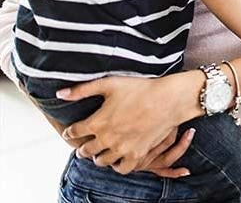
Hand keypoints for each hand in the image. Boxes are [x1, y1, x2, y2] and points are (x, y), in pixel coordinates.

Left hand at [59, 73, 194, 174]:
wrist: (169, 99)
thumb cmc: (140, 88)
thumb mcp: (110, 84)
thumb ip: (83, 90)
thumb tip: (60, 94)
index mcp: (97, 122)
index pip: (73, 133)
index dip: (71, 132)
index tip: (73, 131)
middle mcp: (106, 139)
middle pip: (85, 151)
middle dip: (82, 147)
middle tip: (85, 144)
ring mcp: (122, 148)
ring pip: (101, 161)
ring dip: (99, 156)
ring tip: (102, 151)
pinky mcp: (137, 154)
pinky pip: (121, 168)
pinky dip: (117, 165)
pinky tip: (119, 157)